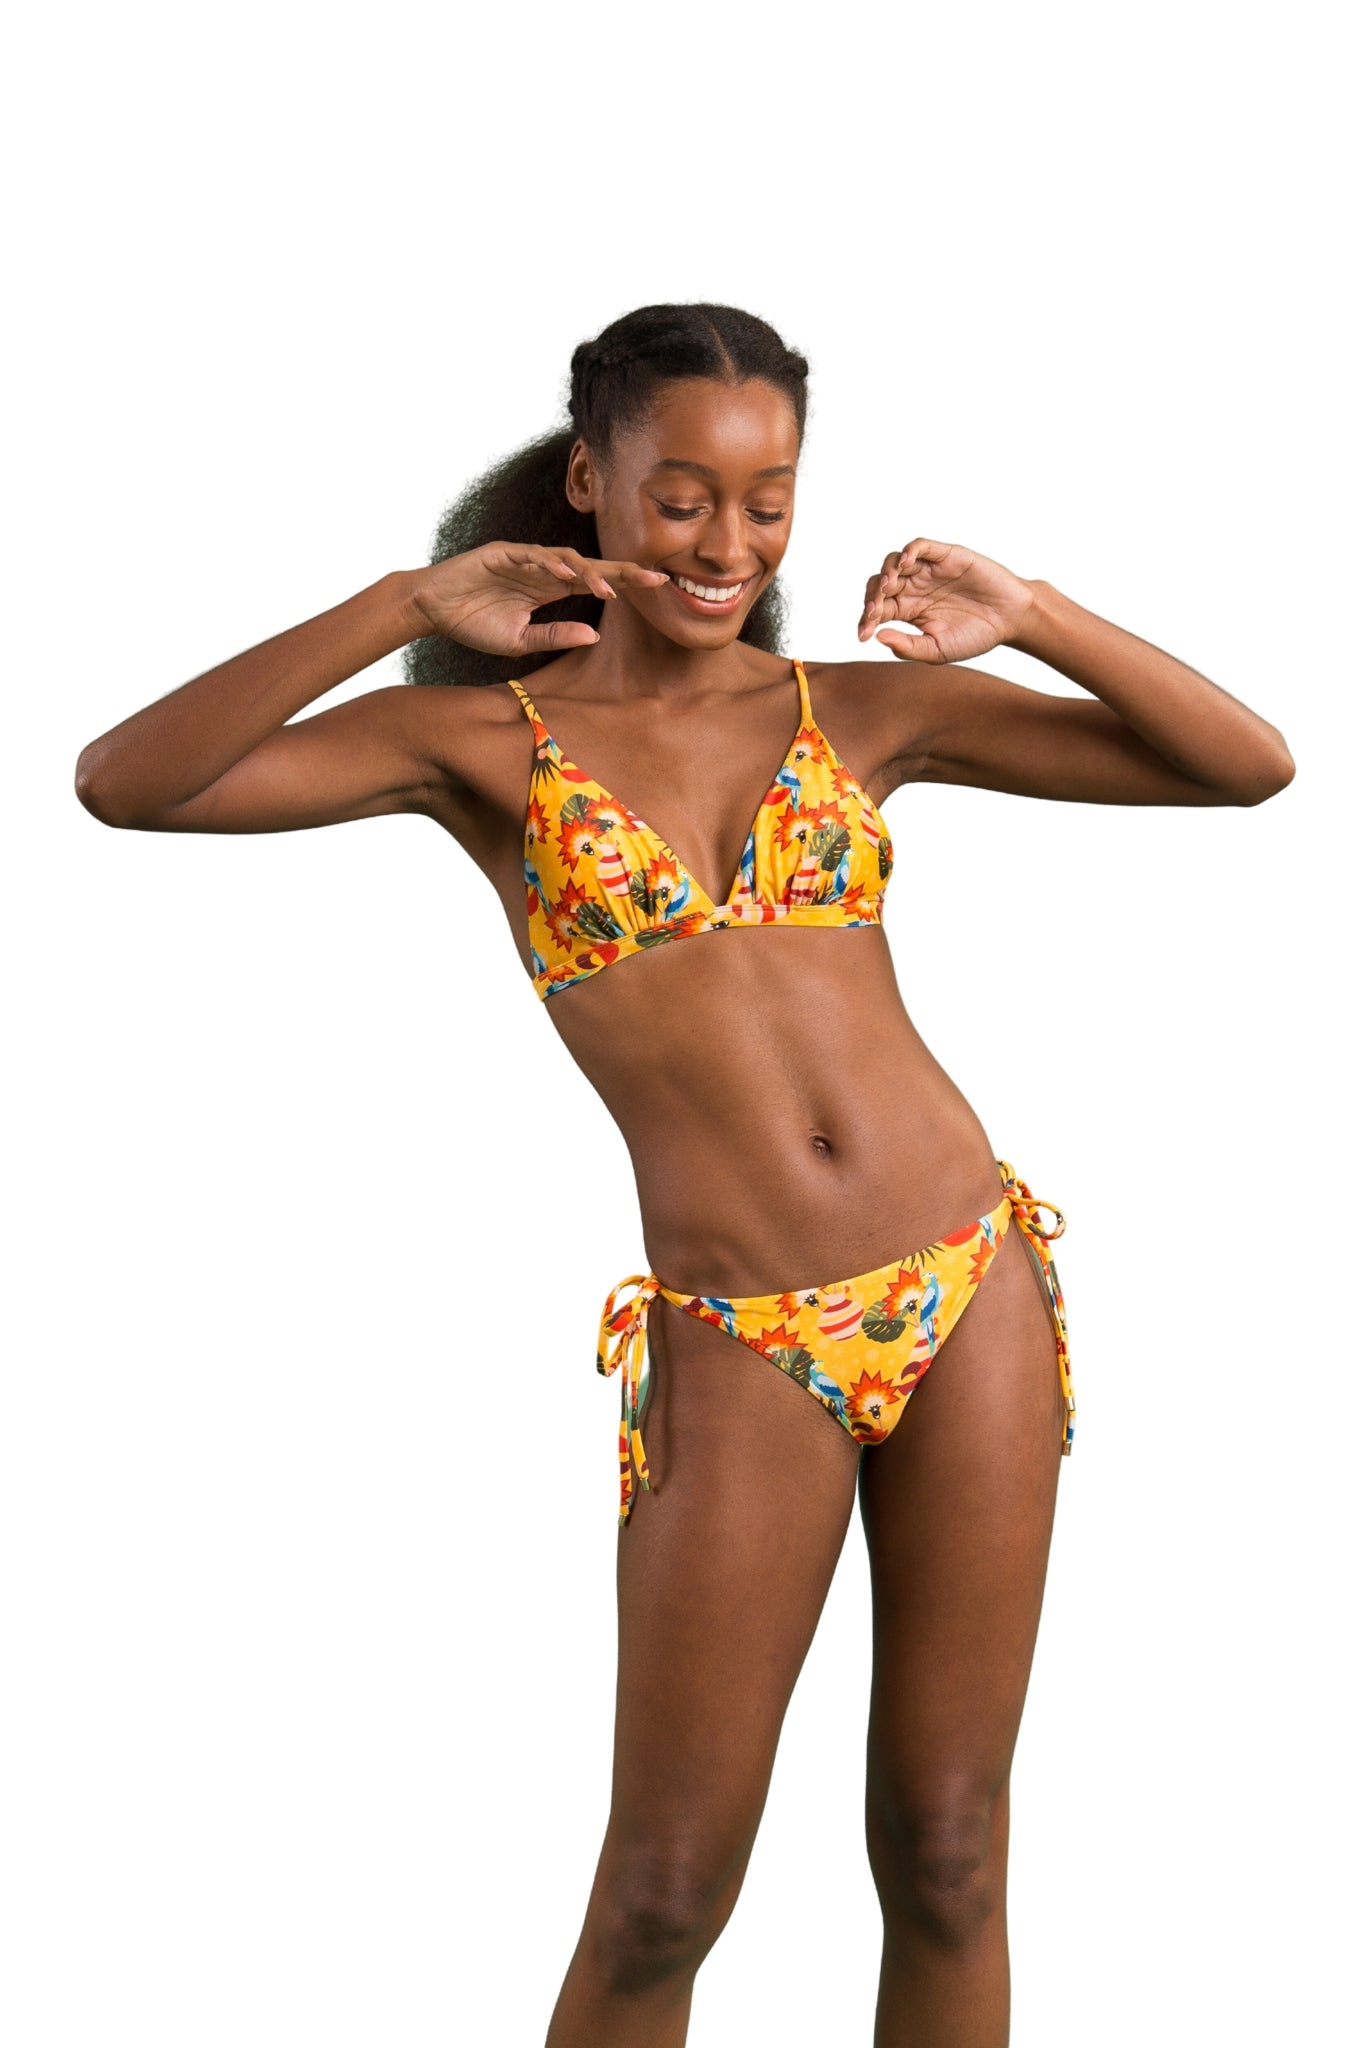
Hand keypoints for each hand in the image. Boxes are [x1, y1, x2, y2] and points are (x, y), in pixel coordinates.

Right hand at [405, 544, 668, 655]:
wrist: (433, 609)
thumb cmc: (474, 623)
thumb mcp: (520, 641)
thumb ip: (555, 636)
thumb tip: (594, 635)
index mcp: (551, 588)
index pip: (596, 581)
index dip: (625, 582)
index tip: (658, 586)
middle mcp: (544, 570)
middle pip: (592, 566)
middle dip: (623, 571)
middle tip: (656, 578)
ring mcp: (524, 559)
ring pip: (566, 559)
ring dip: (589, 573)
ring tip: (610, 590)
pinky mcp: (501, 554)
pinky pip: (531, 556)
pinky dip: (549, 564)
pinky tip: (566, 574)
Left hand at [857, 539, 1035, 662]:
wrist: (1010, 620)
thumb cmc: (975, 636)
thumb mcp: (938, 650)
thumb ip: (908, 647)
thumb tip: (878, 637)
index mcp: (907, 610)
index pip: (877, 609)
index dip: (866, 620)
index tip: (863, 636)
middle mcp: (913, 587)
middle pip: (880, 584)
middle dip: (872, 596)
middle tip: (874, 611)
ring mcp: (928, 570)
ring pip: (895, 562)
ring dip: (886, 573)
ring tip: (887, 587)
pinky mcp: (946, 555)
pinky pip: (921, 546)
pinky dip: (910, 551)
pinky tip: (906, 565)